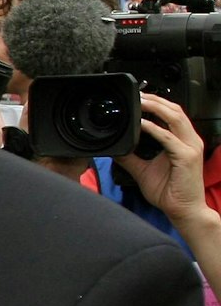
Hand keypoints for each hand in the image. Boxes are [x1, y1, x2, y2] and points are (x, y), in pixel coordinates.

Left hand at [121, 94, 216, 232]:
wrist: (183, 210)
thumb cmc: (169, 192)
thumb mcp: (143, 170)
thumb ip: (130, 157)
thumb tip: (115, 147)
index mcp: (182, 141)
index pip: (172, 114)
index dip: (157, 103)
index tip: (138, 98)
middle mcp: (189, 141)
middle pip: (175, 110)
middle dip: (155, 100)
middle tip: (136, 94)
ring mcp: (190, 148)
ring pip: (175, 118)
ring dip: (156, 108)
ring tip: (139, 102)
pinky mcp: (187, 157)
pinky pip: (169, 138)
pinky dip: (154, 129)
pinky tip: (141, 124)